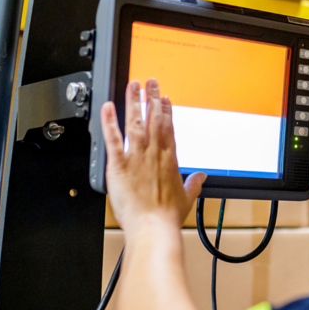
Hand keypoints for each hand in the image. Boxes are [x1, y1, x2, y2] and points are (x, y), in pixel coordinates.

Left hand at [100, 78, 205, 230]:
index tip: (164, 98)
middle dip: (152, 98)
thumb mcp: (187, 198)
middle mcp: (154, 153)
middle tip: (150, 82)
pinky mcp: (119, 165)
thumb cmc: (167, 216)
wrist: (153, 227)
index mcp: (169, 159)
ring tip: (133, 85)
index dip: (166, 110)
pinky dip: (109, 122)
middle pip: (153, 118)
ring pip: (135, 122)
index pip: (168, 127)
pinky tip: (107, 107)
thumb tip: (201, 178)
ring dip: (134, 102)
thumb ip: (193, 184)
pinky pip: (113, 139)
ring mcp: (136, 157)